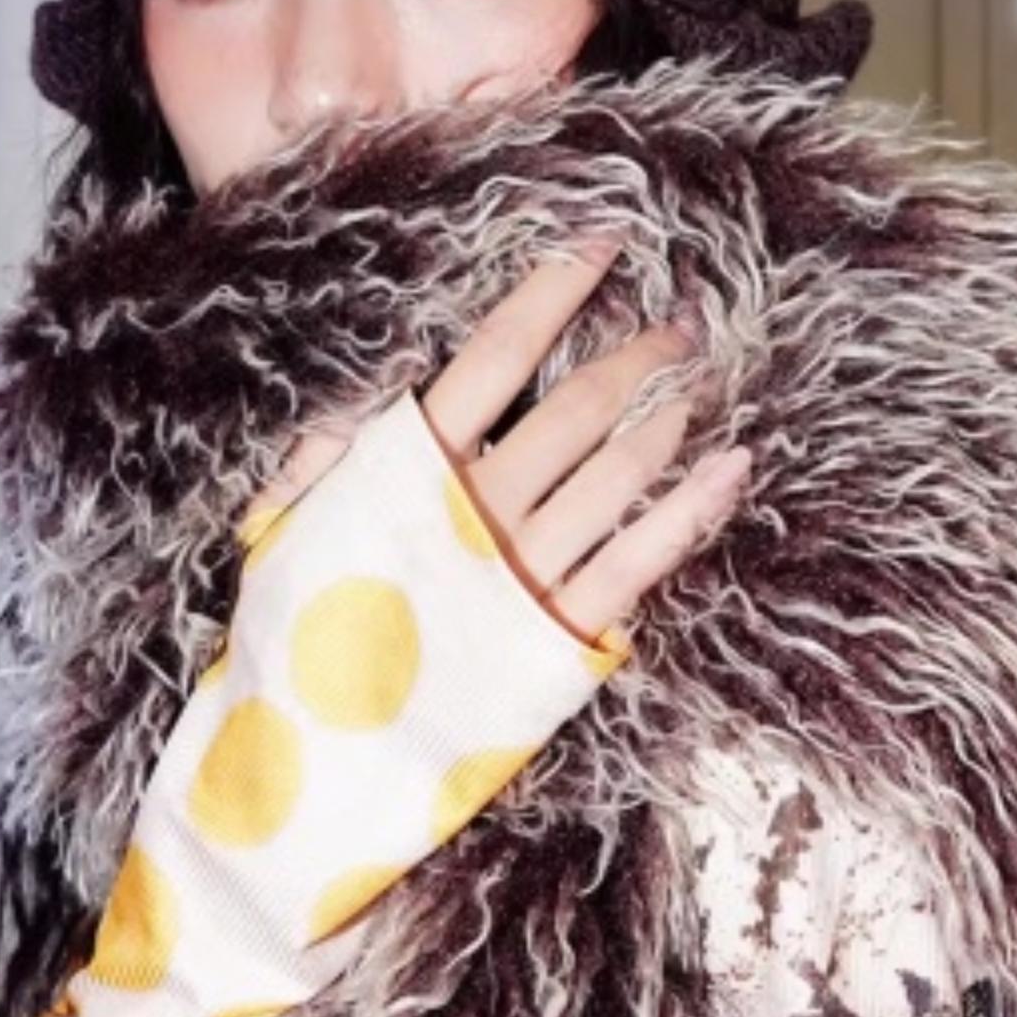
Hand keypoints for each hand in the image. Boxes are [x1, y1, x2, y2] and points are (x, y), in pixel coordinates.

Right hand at [241, 233, 747, 644]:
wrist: (311, 771)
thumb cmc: (291, 647)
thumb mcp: (281, 537)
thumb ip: (317, 466)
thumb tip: (350, 410)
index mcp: (404, 471)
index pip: (492, 357)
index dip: (550, 294)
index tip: (601, 246)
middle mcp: (473, 512)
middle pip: (574, 410)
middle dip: (635, 358)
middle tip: (681, 324)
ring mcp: (521, 575)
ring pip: (617, 474)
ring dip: (670, 417)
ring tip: (702, 382)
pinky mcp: (558, 639)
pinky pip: (642, 560)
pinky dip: (694, 509)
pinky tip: (735, 468)